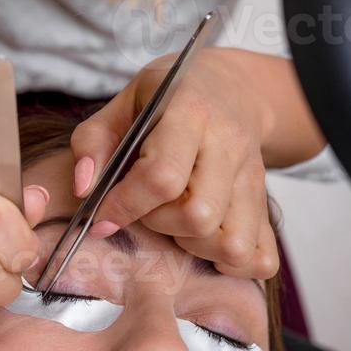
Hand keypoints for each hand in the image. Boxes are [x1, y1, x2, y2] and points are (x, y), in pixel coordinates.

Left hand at [70, 48, 279, 278]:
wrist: (230, 86)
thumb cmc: (168, 96)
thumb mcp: (123, 101)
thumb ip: (93, 141)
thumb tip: (84, 188)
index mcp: (190, 111)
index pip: (163, 175)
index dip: (125, 204)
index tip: (103, 215)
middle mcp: (229, 143)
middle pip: (198, 216)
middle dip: (160, 224)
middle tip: (146, 207)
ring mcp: (254, 174)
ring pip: (231, 243)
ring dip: (194, 246)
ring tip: (175, 222)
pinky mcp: (266, 200)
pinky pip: (260, 257)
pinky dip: (231, 263)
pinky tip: (205, 239)